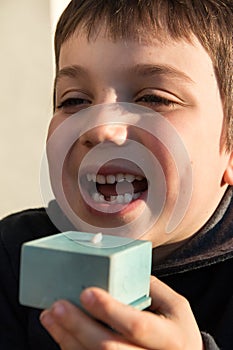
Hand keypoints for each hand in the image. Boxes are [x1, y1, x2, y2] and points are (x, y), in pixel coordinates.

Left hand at [40, 276, 203, 349]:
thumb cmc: (177, 331)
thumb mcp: (175, 306)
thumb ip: (150, 288)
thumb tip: (117, 270)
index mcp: (170, 338)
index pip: (136, 324)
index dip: (109, 310)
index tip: (87, 292)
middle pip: (108, 348)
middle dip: (79, 325)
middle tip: (58, 305)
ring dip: (68, 338)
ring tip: (51, 316)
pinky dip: (72, 348)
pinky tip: (62, 333)